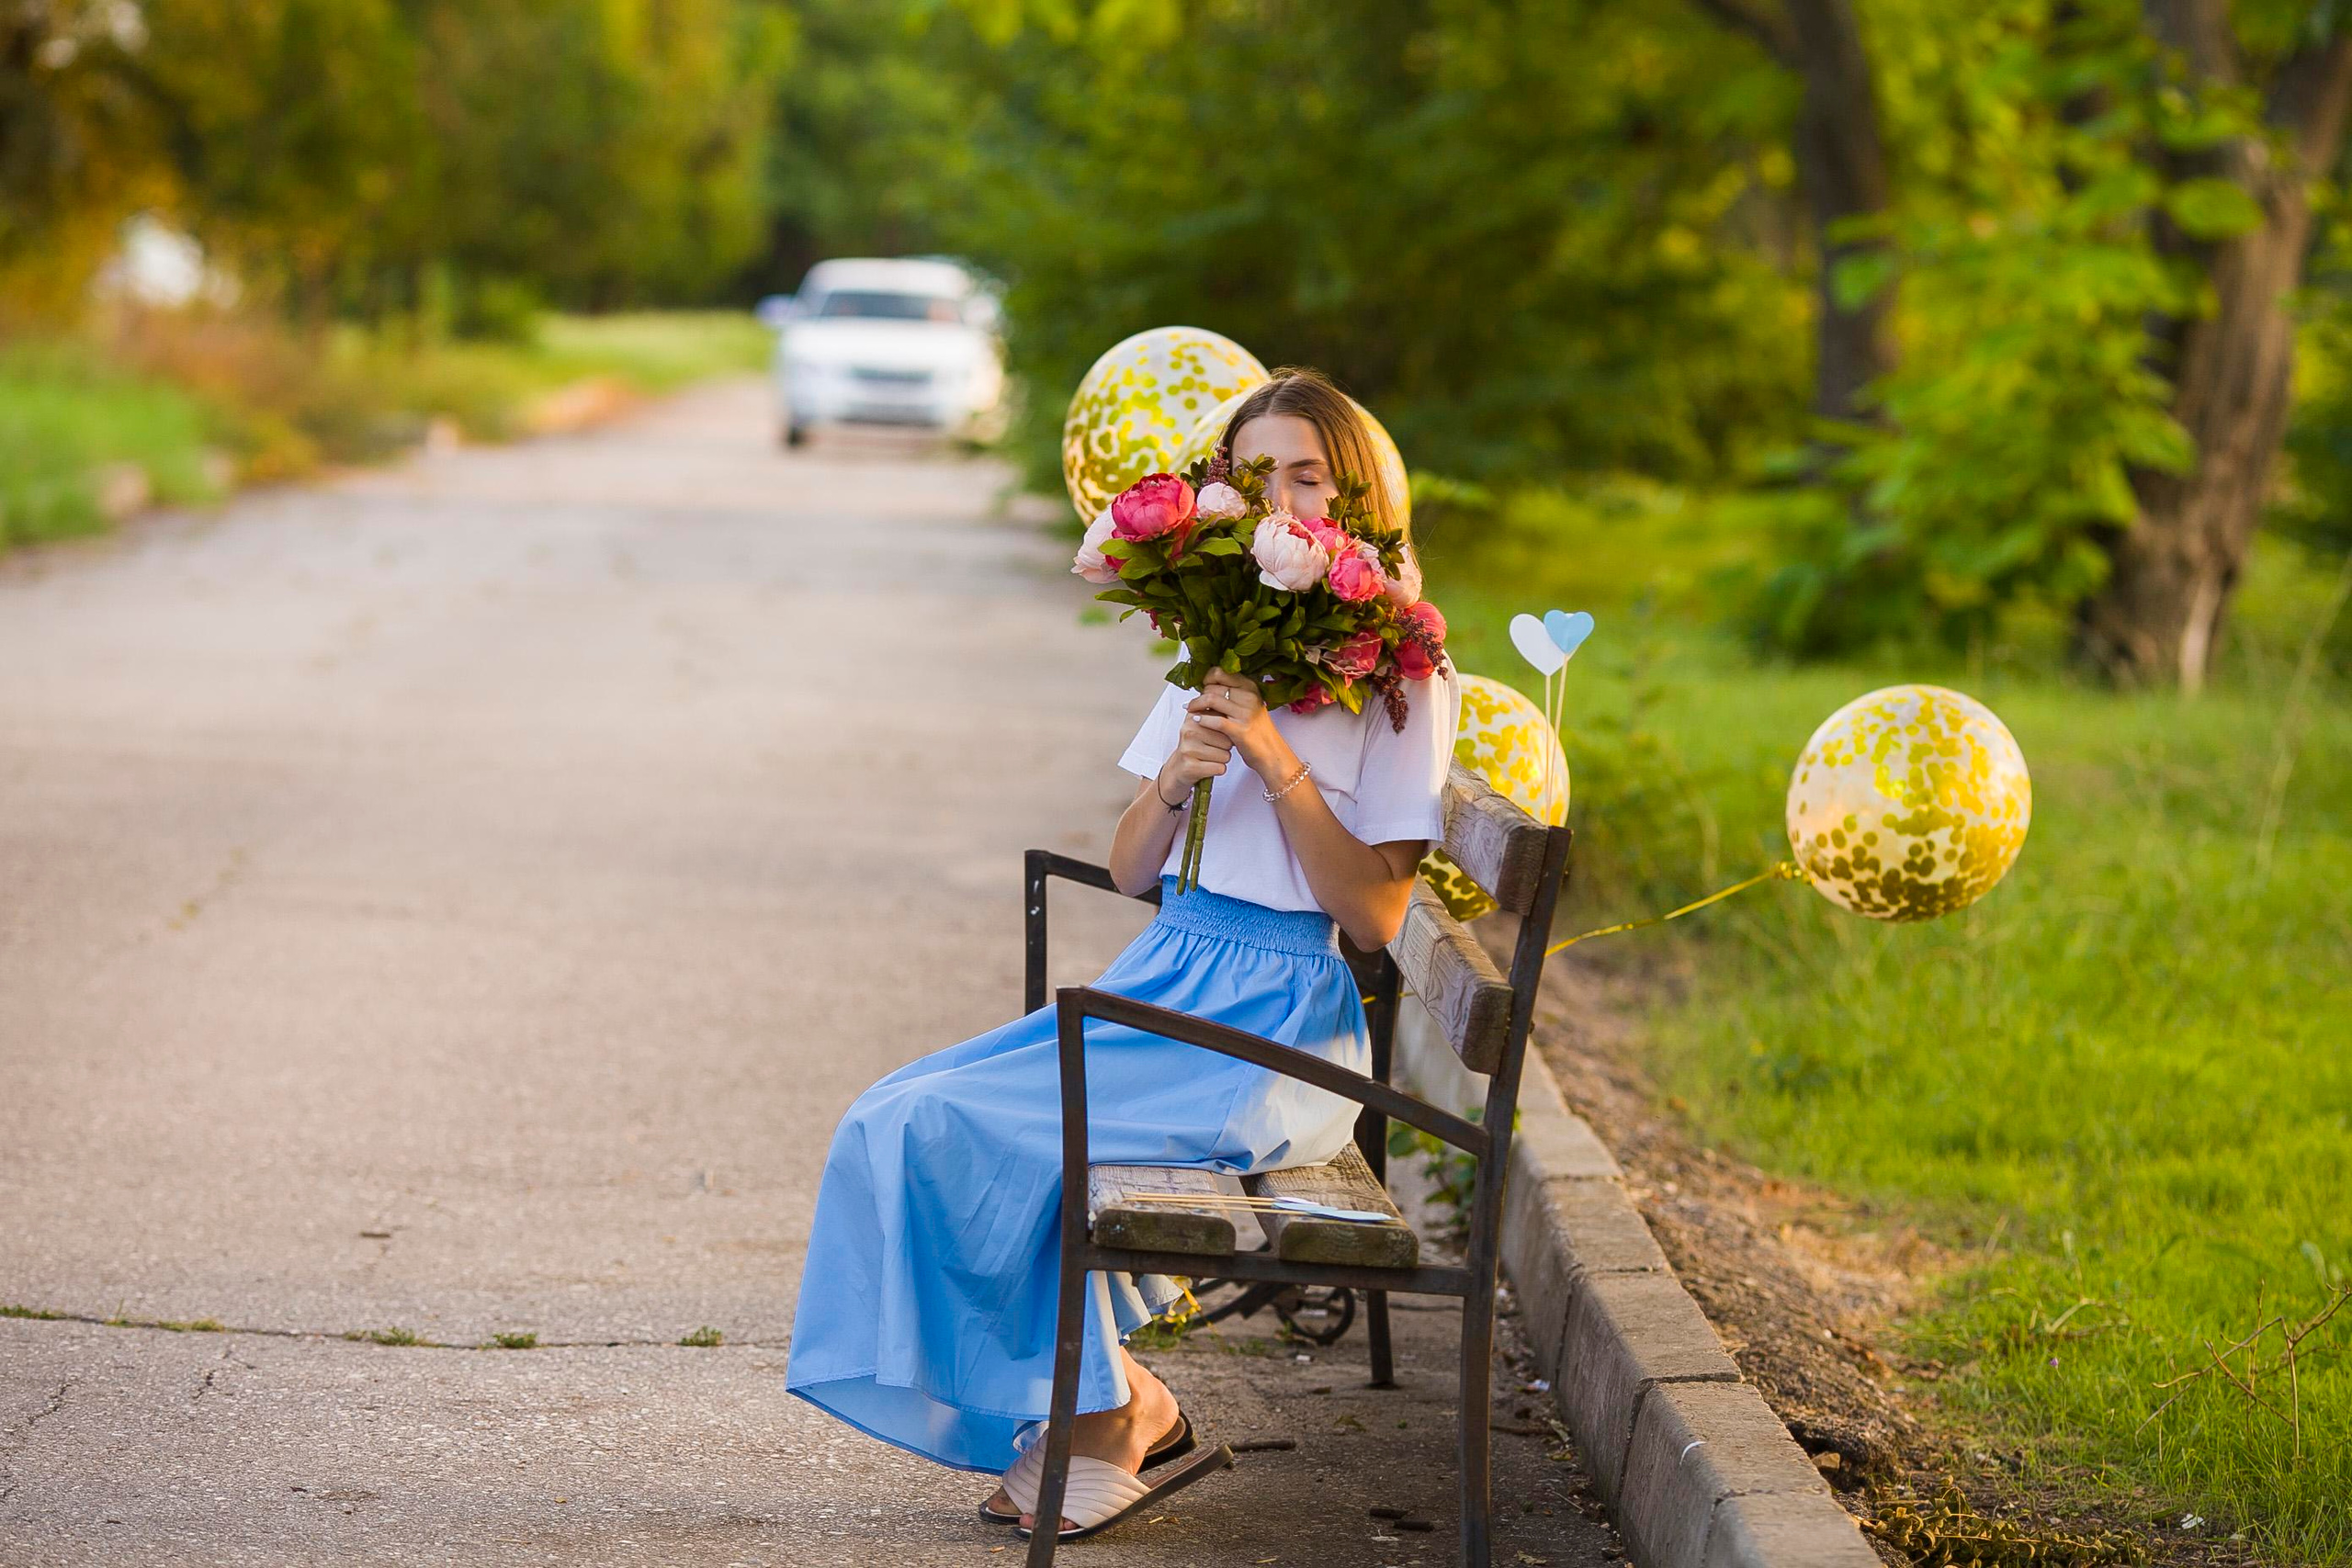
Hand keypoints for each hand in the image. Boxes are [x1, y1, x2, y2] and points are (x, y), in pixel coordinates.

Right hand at [1158, 685, 1236, 800]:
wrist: (1179, 769)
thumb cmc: (1196, 747)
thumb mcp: (1202, 726)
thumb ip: (1215, 713)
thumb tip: (1235, 698)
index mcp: (1193, 717)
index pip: (1223, 721)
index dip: (1227, 731)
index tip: (1220, 735)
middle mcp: (1189, 730)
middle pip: (1227, 740)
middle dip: (1225, 747)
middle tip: (1213, 749)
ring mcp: (1188, 749)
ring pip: (1225, 755)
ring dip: (1222, 759)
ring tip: (1209, 757)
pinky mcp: (1191, 766)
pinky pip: (1220, 768)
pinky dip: (1218, 770)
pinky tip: (1208, 767)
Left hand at [1188, 668, 1285, 776]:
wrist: (1271, 753)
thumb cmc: (1257, 730)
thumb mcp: (1249, 705)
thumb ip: (1233, 694)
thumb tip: (1208, 685)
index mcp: (1250, 687)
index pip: (1221, 672)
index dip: (1207, 678)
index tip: (1203, 687)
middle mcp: (1249, 697)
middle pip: (1213, 687)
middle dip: (1200, 695)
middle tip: (1194, 703)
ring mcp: (1245, 713)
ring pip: (1211, 699)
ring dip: (1196, 705)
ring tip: (1191, 710)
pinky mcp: (1240, 730)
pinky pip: (1215, 721)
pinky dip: (1202, 720)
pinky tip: (1197, 720)